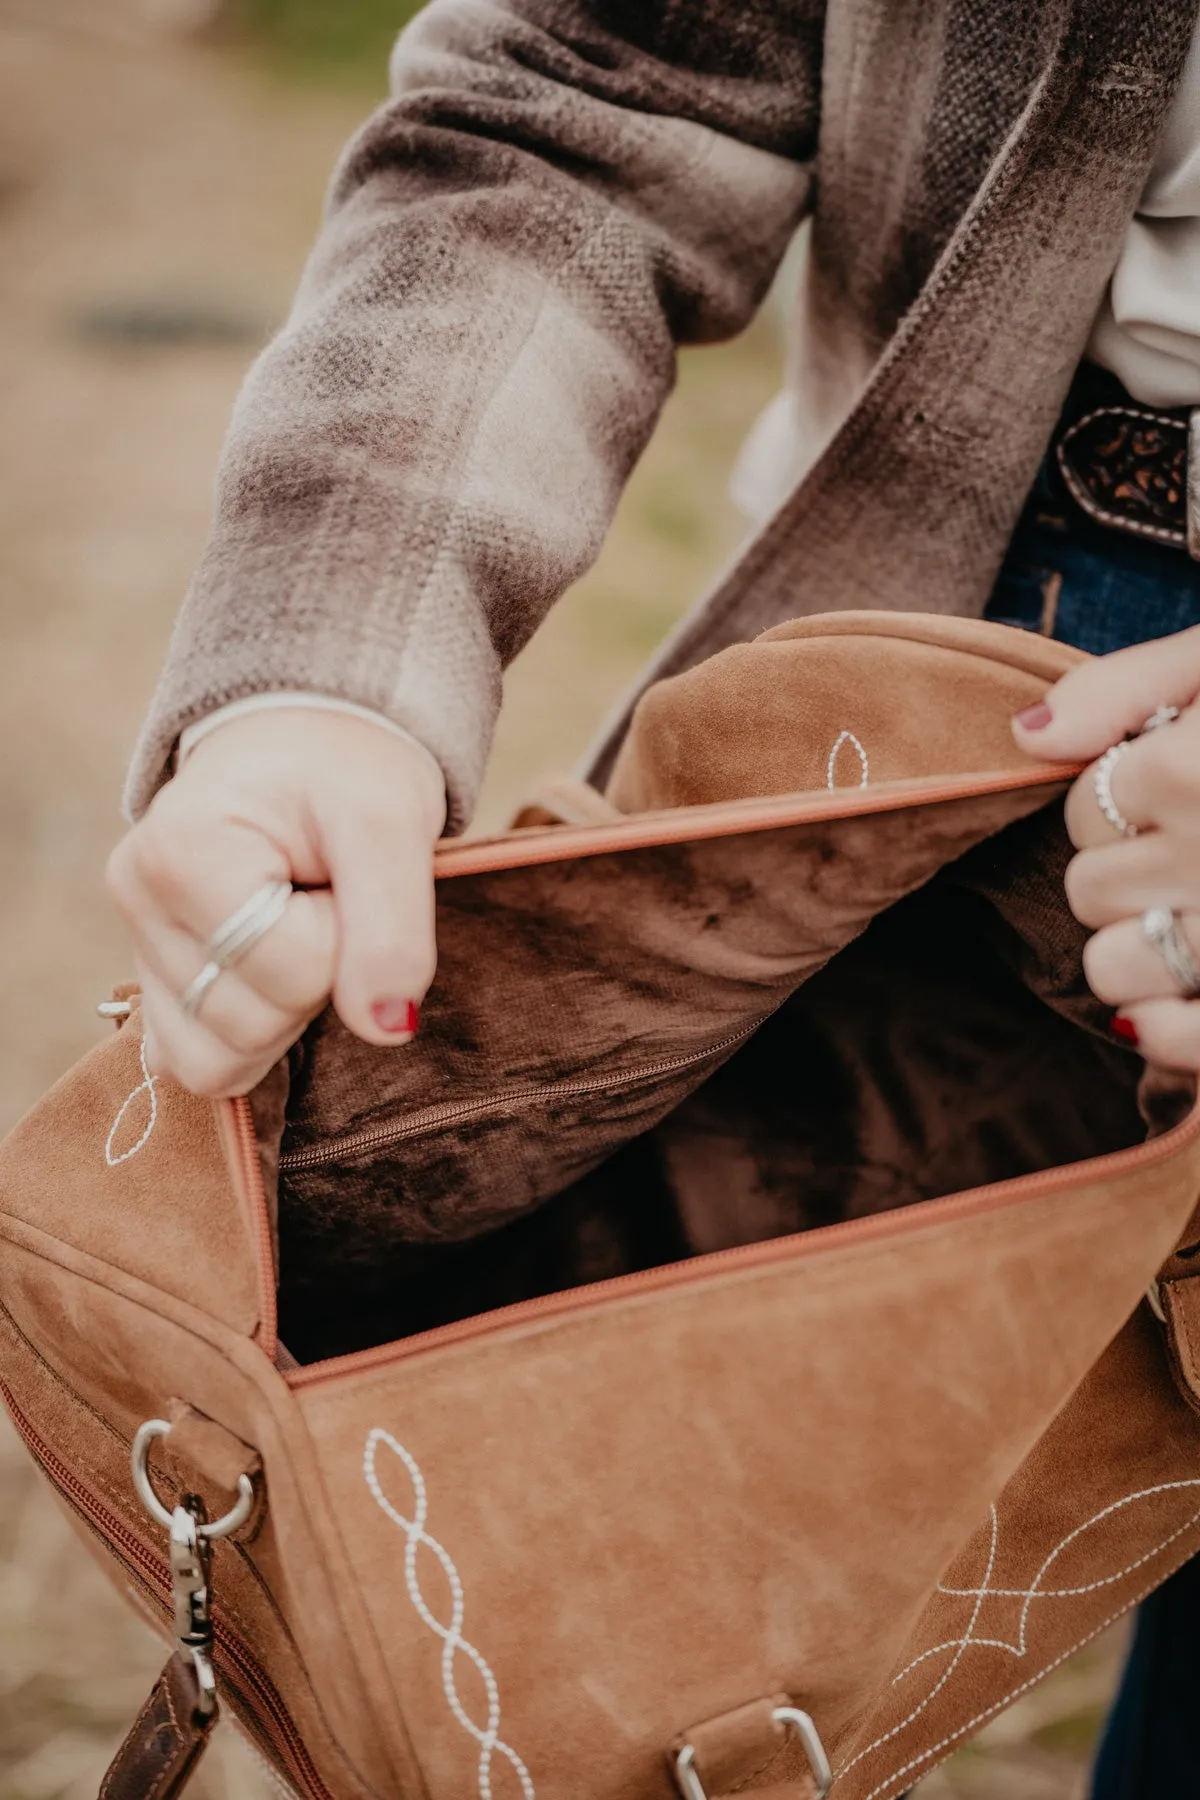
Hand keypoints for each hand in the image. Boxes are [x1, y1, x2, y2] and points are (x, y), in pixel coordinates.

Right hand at [106, 711, 445, 1096]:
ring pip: (222, 1063)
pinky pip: (198, 1068)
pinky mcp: (151, 987)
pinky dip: (250, 1044)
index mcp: (181, 850)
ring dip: (289, 1014)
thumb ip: (394, 927)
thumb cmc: (345, 773)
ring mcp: (136, 948)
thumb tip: (386, 1026)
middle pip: (253, 1025)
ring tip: (297, 930)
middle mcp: (135, 901)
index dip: (347, 935)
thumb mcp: (391, 820)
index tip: (341, 875)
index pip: (295, 969)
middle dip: (319, 976)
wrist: (305, 742)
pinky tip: (272, 978)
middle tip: (322, 900)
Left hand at [1012, 624, 1199, 1068]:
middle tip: (1197, 850)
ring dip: (1141, 950)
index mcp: (1197, 772)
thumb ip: (1130, 683)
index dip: (1120, 799)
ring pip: (1113, 970)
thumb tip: (1027, 735)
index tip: (1176, 786)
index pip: (1083, 810)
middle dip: (1127, 871)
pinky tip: (1188, 996)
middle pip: (1088, 892)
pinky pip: (1182, 1041)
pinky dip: (1171, 1031)